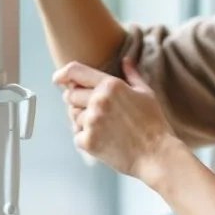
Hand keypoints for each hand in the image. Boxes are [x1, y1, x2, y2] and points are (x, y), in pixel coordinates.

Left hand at [54, 59, 179, 179]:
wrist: (156, 154)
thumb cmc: (153, 124)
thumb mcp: (145, 93)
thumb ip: (132, 74)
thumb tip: (126, 59)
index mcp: (110, 85)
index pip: (75, 72)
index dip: (63, 74)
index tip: (58, 79)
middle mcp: (97, 100)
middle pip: (70, 95)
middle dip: (77, 101)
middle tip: (94, 110)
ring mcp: (91, 121)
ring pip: (73, 116)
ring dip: (83, 120)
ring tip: (104, 127)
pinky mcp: (88, 141)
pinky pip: (77, 135)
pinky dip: (87, 138)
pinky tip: (104, 139)